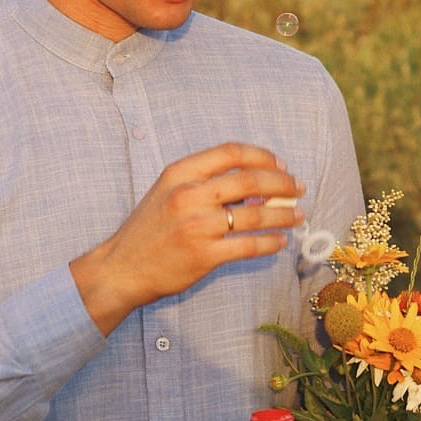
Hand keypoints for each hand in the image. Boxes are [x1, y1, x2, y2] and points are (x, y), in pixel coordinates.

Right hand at [71, 142, 304, 335]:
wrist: (122, 267)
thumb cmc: (149, 229)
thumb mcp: (168, 191)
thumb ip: (204, 183)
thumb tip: (255, 184)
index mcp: (181, 173)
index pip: (231, 152)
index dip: (262, 156)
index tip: (280, 165)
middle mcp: (189, 195)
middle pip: (250, 180)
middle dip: (282, 184)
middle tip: (298, 189)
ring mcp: (197, 226)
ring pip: (255, 215)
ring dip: (283, 214)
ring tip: (298, 215)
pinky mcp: (204, 255)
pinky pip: (249, 246)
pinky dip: (270, 243)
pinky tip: (280, 242)